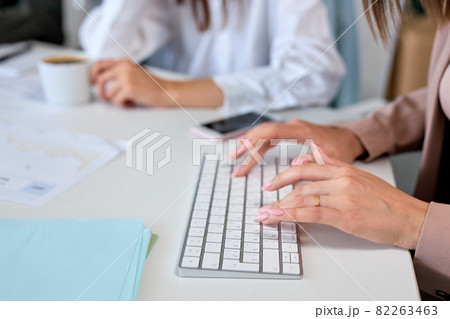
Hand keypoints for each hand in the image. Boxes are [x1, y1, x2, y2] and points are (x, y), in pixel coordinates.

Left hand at [90, 59, 172, 107]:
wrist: (167, 91)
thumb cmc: (153, 86)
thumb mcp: (135, 73)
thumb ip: (120, 72)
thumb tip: (101, 79)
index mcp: (124, 62)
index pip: (99, 64)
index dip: (92, 75)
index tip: (92, 83)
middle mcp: (123, 67)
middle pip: (99, 79)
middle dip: (101, 92)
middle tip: (108, 98)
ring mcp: (126, 77)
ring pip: (107, 92)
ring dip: (116, 100)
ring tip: (127, 101)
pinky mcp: (129, 88)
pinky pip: (116, 100)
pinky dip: (123, 105)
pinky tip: (132, 103)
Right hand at [229, 119, 364, 176]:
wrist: (349, 138)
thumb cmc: (342, 147)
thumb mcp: (332, 156)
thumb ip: (314, 159)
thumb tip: (295, 164)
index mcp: (301, 131)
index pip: (270, 132)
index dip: (254, 143)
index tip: (241, 155)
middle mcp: (292, 127)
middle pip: (262, 133)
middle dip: (246, 147)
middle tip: (233, 162)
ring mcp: (290, 129)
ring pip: (263, 135)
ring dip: (249, 147)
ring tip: (236, 161)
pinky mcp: (289, 134)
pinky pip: (269, 138)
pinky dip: (257, 147)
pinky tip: (248, 154)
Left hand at [255, 153, 428, 249]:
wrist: (410, 217)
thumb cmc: (387, 200)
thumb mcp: (361, 176)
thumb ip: (336, 164)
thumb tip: (316, 153)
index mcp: (344, 169)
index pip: (306, 167)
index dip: (285, 174)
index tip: (272, 182)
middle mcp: (341, 179)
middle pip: (300, 182)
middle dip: (277, 190)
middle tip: (264, 198)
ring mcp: (342, 197)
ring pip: (302, 198)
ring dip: (279, 206)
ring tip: (265, 214)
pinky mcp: (345, 216)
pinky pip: (310, 213)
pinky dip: (289, 215)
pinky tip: (277, 217)